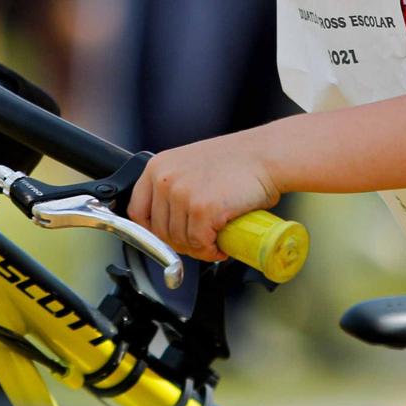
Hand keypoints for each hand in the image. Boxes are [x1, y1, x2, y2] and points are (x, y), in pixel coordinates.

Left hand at [127, 138, 282, 263]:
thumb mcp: (192, 165)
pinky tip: (221, 245)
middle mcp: (165, 180)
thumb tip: (170, 222)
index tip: (168, 237)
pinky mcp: (201, 209)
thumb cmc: (239, 161)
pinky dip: (211, 251)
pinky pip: (200, 243)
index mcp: (158, 167)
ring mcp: (182, 195)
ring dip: (198, 248)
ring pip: (180, 240)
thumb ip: (175, 185)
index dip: (152, 231)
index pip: (138, 211)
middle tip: (201, 242)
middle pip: (159, 231)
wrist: (267, 155)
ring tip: (215, 241)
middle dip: (181, 243)